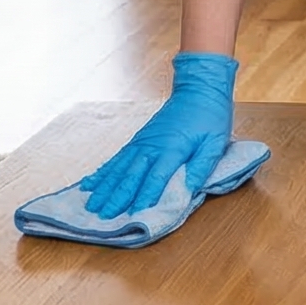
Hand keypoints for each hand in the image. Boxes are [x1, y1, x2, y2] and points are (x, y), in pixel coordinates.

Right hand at [81, 52, 236, 217]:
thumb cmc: (210, 116)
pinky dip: (103, 172)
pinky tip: (89, 183)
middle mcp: (152, 146)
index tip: (135, 213)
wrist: (198, 89)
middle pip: (132, 175)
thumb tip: (189, 188)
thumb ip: (202, 166)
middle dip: (117, 196)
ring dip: (105, 187)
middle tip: (104, 215)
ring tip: (91, 204)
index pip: (157, 176)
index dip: (146, 195)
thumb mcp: (216, 142)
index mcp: (173, 148)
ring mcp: (142, 142)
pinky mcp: (137, 140)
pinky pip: (117, 159)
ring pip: (119, 168)